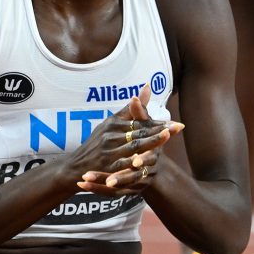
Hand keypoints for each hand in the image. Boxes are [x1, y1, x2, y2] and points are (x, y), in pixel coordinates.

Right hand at [67, 82, 182, 191]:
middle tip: (178, 127)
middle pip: (139, 131)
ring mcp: (108, 151)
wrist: (75, 167)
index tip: (175, 123)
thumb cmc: (97, 144)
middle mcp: (110, 135)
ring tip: (166, 137)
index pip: (140, 122)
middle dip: (159, 129)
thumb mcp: (110, 124)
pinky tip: (147, 161)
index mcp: (113, 123)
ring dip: (151, 142)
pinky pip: (122, 164)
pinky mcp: (106, 166)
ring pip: (133, 146)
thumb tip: (148, 86)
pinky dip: (134, 162)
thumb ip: (131, 109)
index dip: (158, 122)